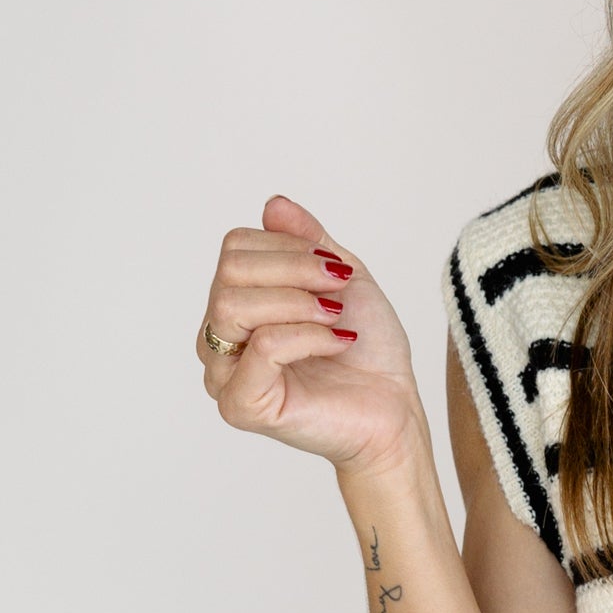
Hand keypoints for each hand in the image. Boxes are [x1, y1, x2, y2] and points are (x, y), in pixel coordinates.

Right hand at [198, 196, 422, 475]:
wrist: (394, 409)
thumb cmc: (368, 350)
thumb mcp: (341, 277)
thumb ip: (305, 241)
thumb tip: (273, 204)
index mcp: (235, 305)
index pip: (234, 248)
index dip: (288, 246)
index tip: (335, 267)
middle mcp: (218, 338)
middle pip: (229, 271)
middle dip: (295, 270)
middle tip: (339, 288)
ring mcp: (224, 375)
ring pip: (234, 305)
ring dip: (298, 302)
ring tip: (336, 319)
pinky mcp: (242, 405)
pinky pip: (262, 345)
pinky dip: (308, 336)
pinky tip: (336, 344)